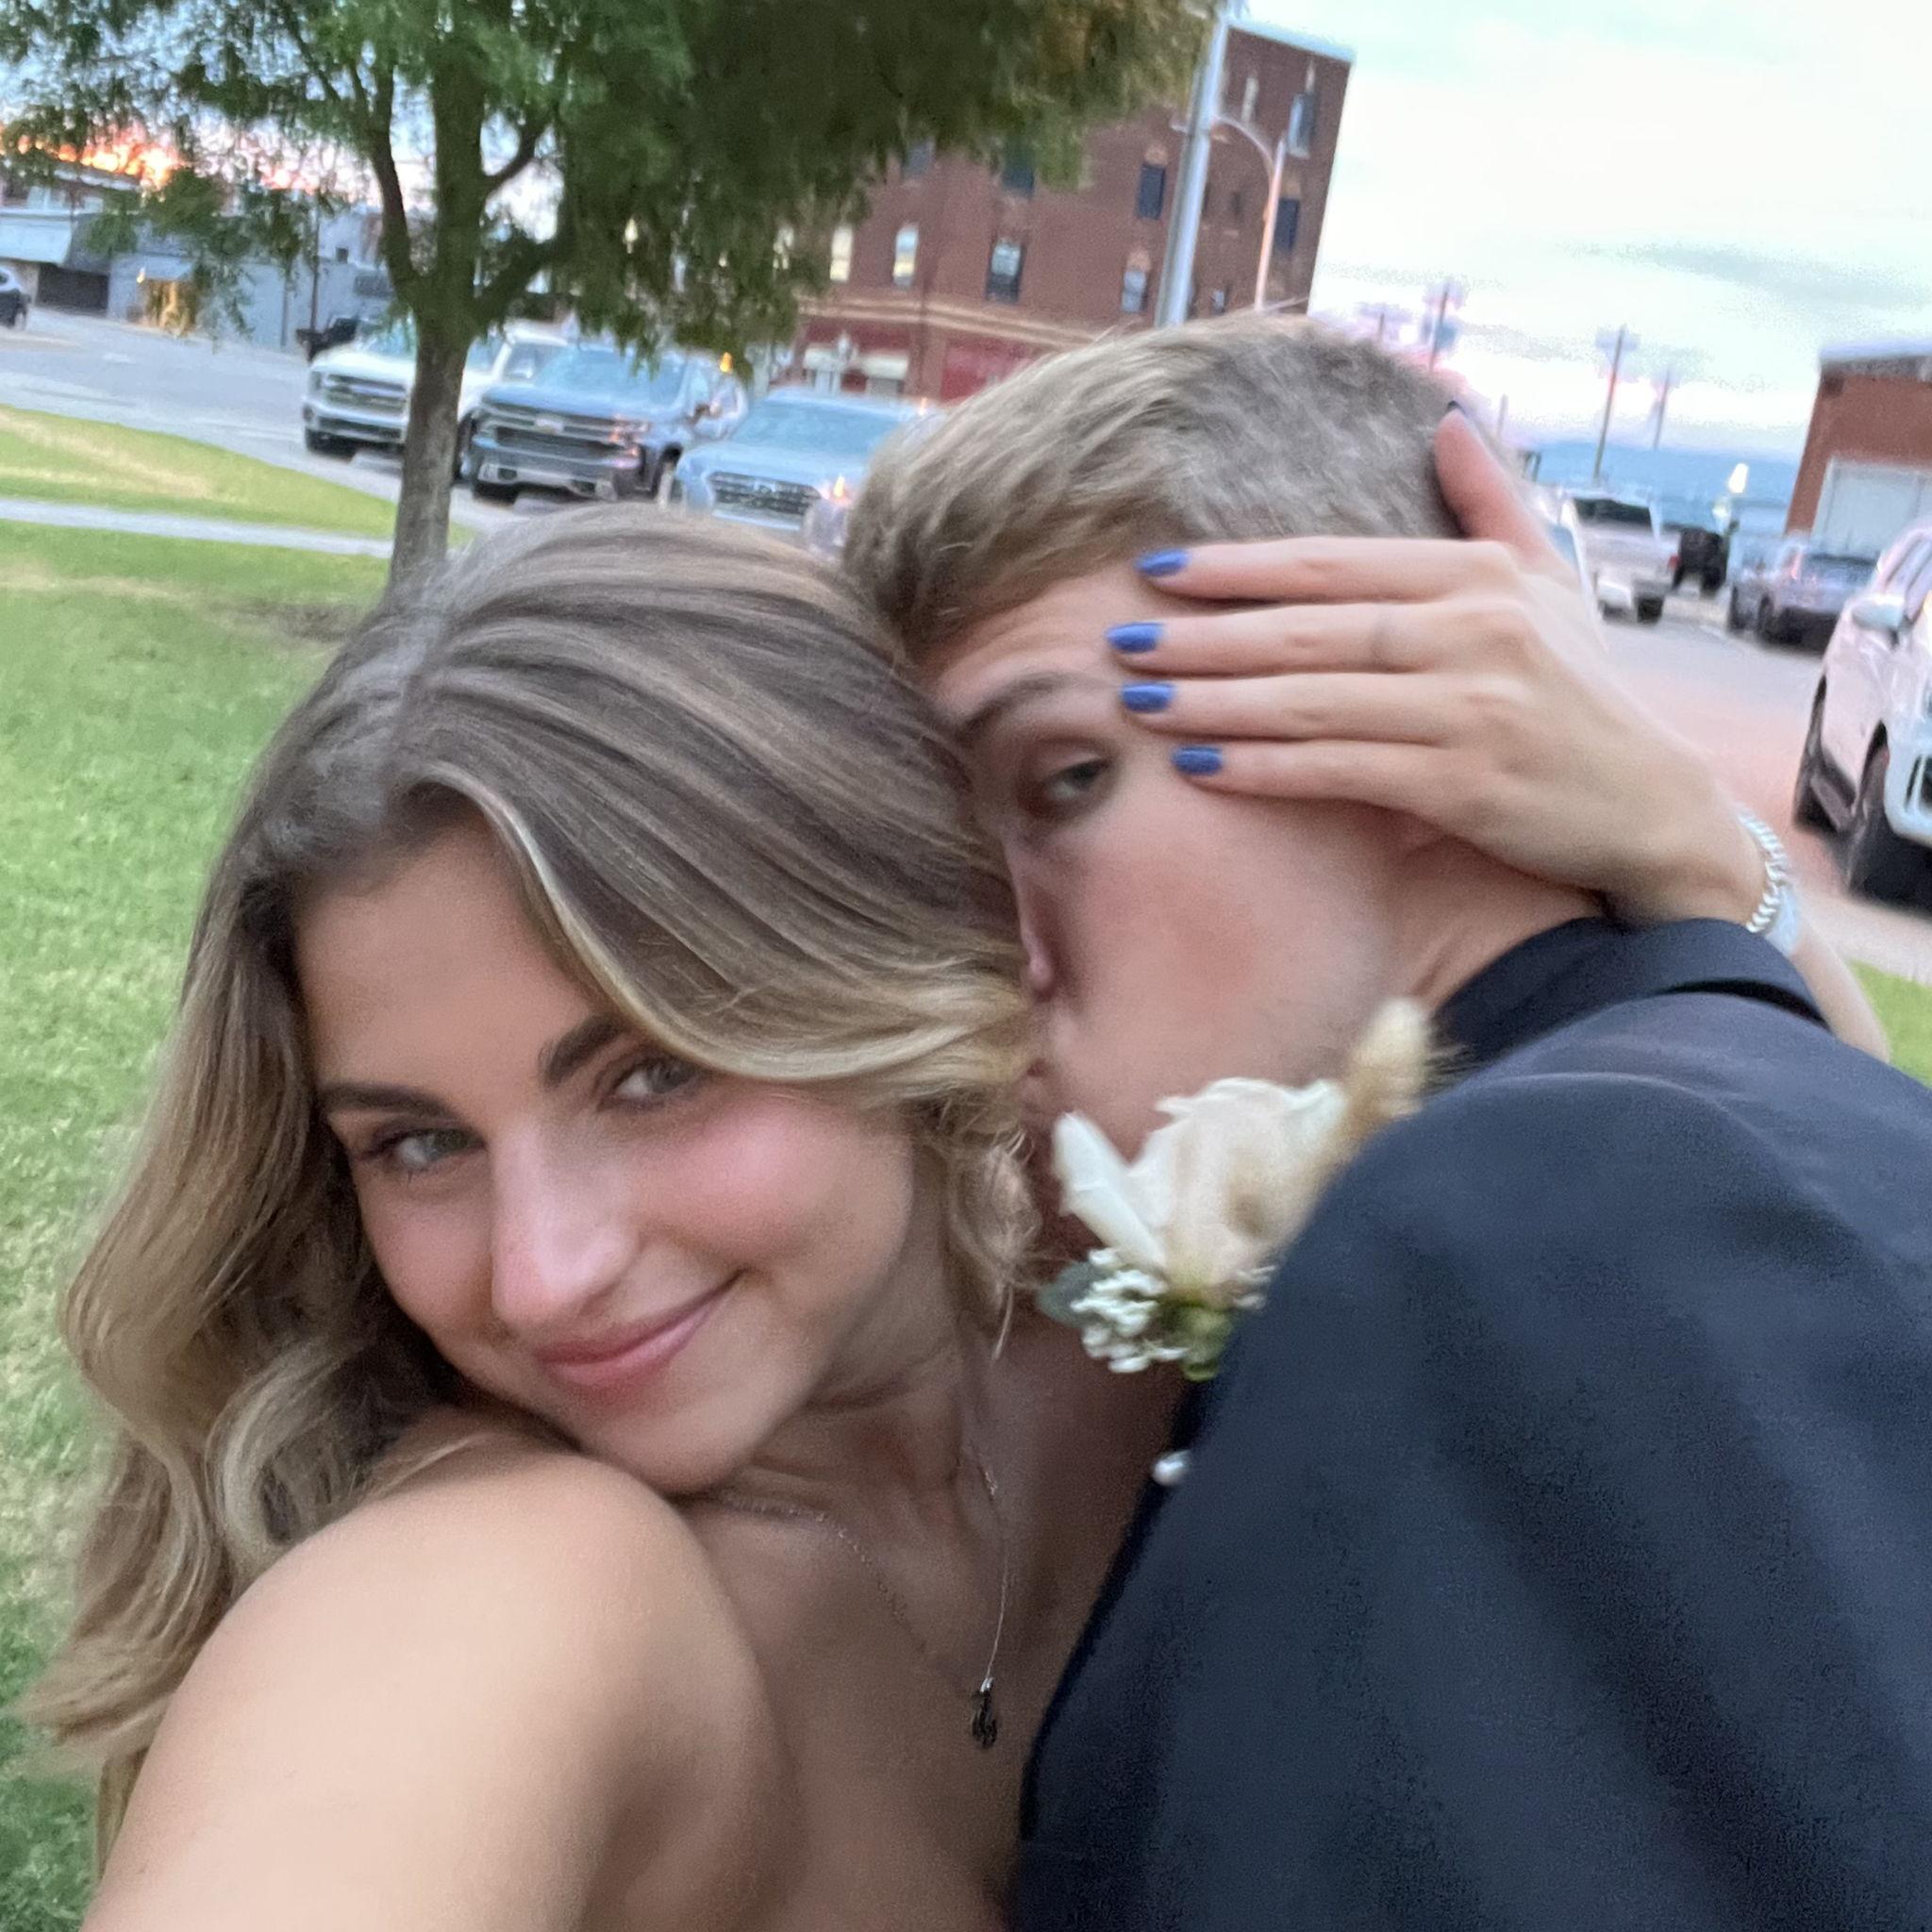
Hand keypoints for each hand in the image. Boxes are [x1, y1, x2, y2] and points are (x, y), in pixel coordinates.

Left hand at [1113, 409, 1764, 926]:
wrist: (1652, 808)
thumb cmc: (1584, 696)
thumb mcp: (1550, 586)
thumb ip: (1490, 507)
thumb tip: (1445, 419)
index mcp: (1477, 580)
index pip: (1333, 565)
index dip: (1239, 568)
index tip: (1159, 571)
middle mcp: (1472, 634)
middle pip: (1307, 630)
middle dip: (1204, 637)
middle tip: (1119, 641)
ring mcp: (1468, 710)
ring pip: (1312, 701)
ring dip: (1215, 704)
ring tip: (1138, 705)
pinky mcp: (1464, 785)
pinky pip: (1339, 772)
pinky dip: (1264, 769)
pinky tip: (1200, 768)